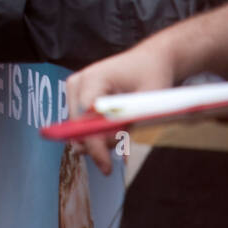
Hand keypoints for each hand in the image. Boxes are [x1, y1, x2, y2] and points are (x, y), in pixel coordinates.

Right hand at [66, 38, 177, 174]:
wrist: (149, 61)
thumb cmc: (152, 77)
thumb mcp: (147, 103)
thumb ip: (130, 125)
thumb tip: (116, 149)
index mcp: (94, 77)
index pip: (85, 116)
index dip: (94, 143)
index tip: (107, 166)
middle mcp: (78, 82)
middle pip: (78, 125)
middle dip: (99, 144)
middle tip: (125, 150)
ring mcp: (75, 89)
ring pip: (79, 128)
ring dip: (100, 139)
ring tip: (125, 133)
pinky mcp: (77, 97)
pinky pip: (82, 124)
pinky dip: (99, 134)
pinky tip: (116, 129)